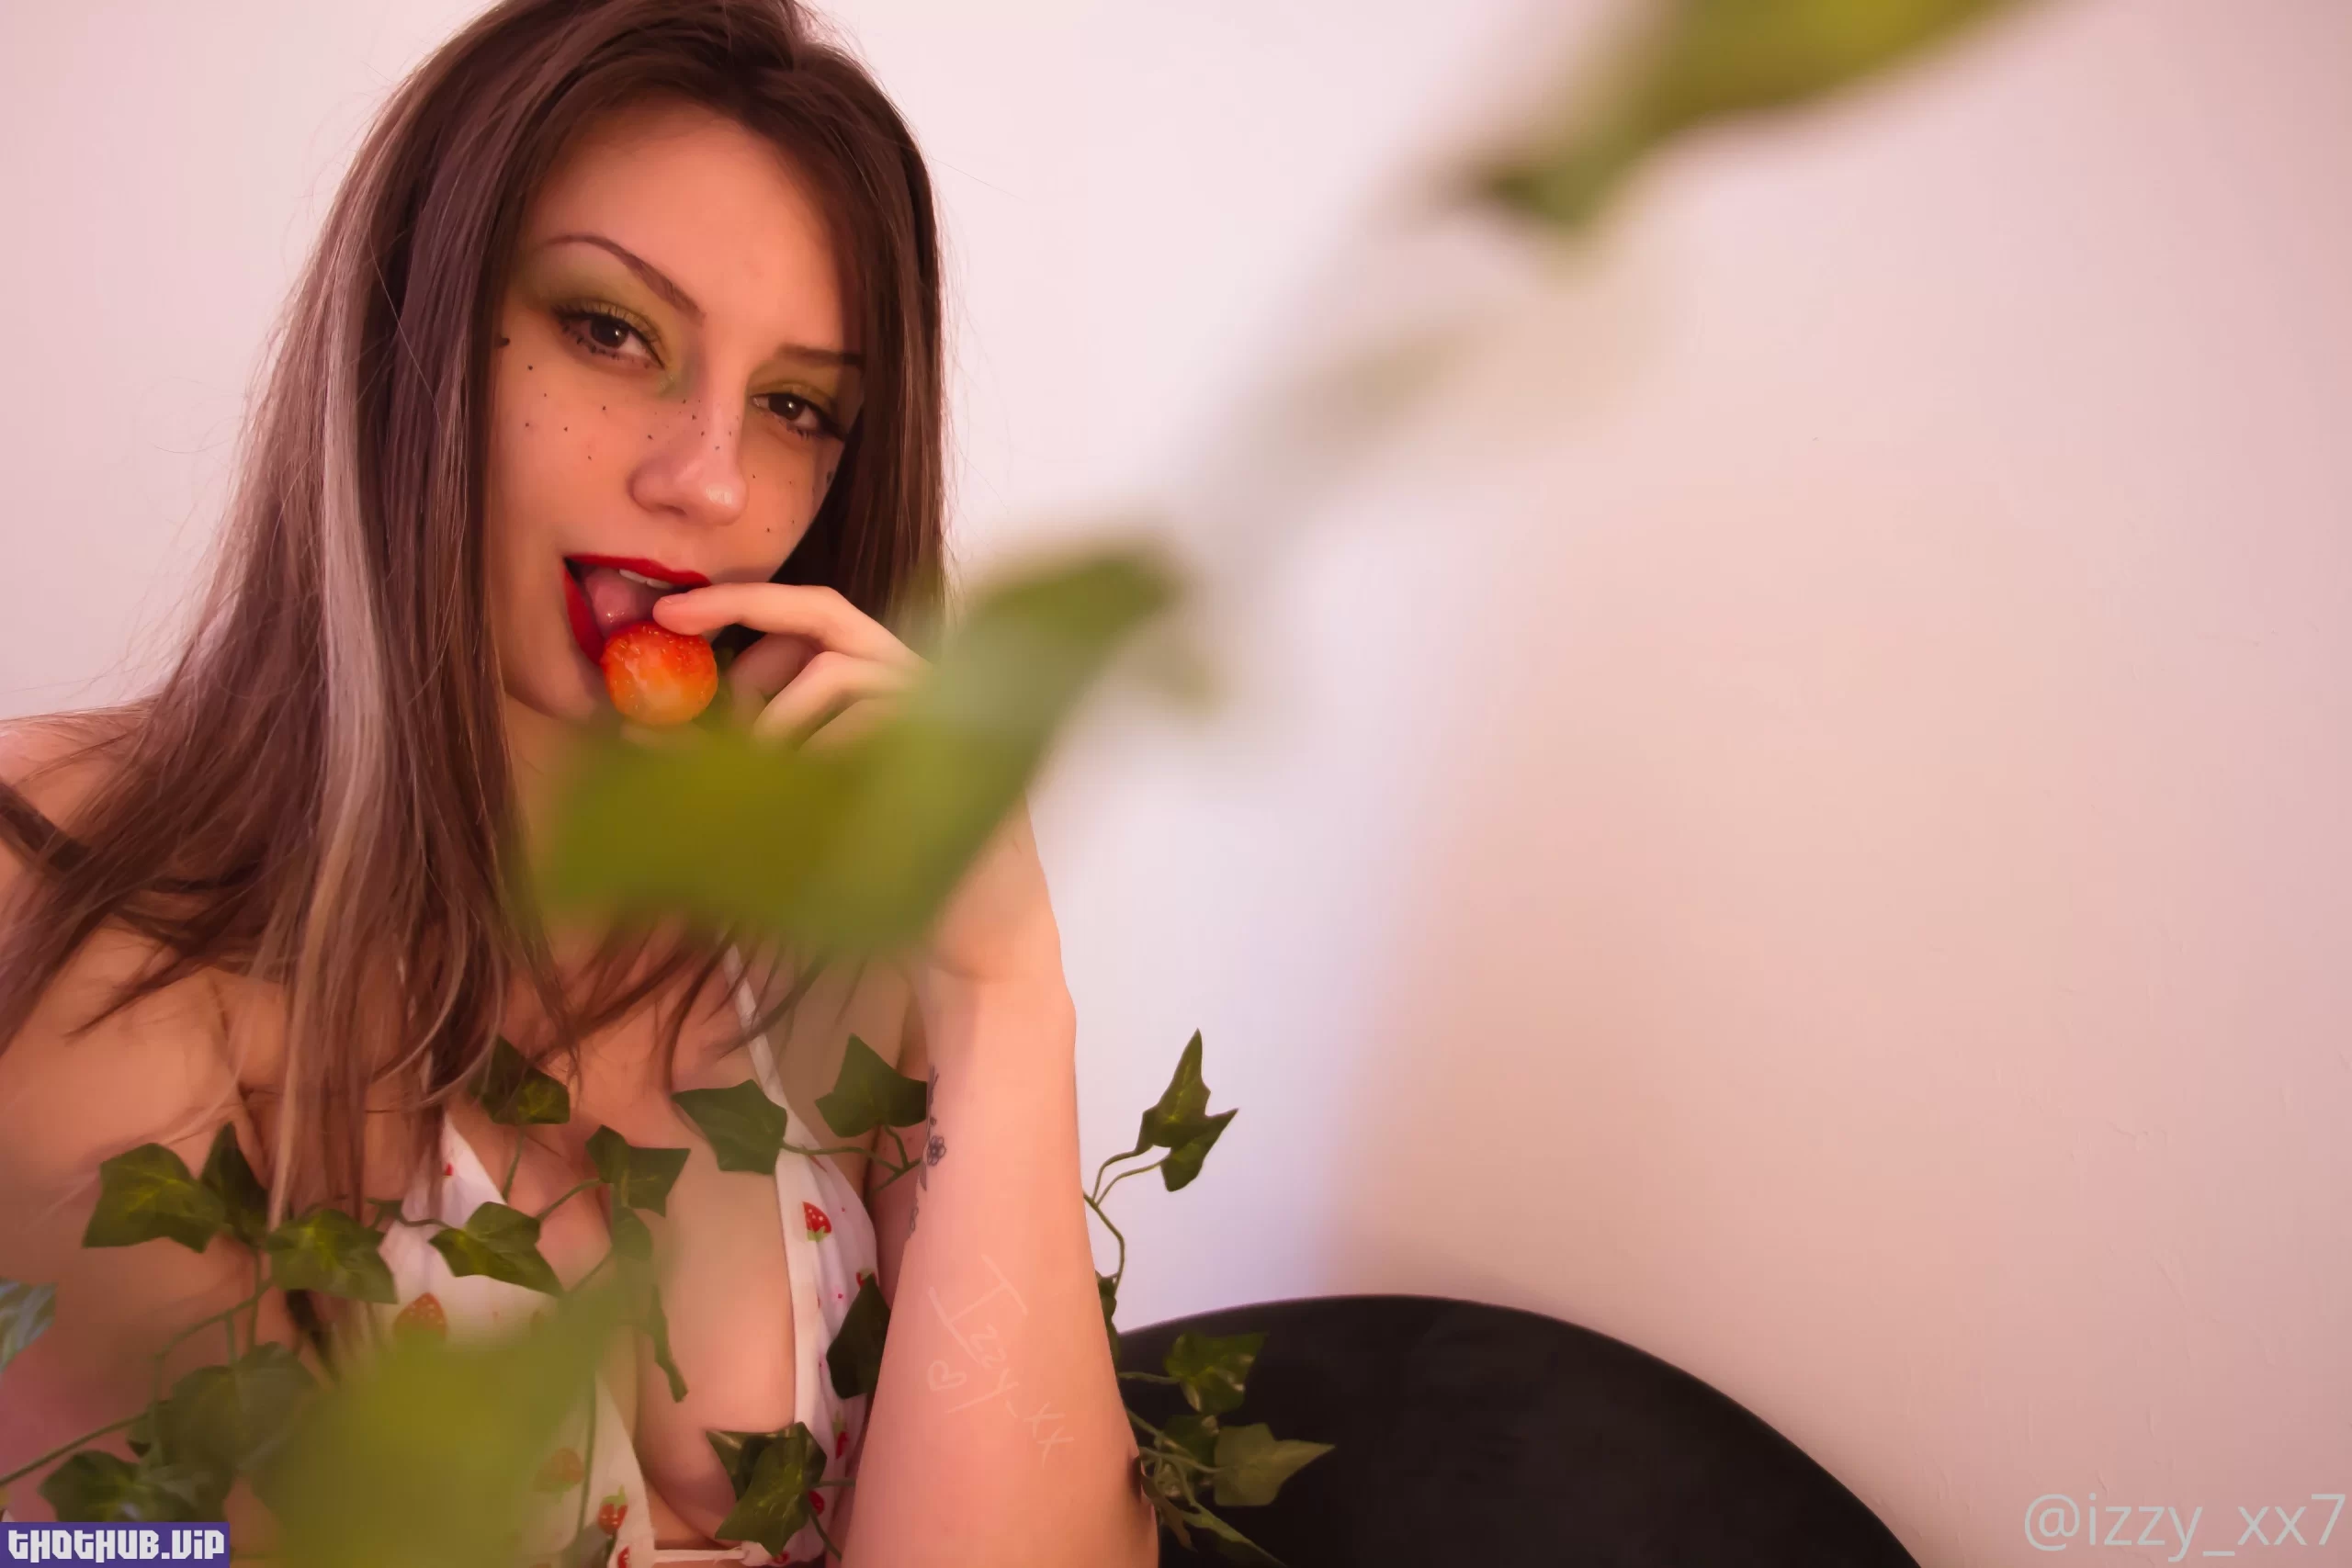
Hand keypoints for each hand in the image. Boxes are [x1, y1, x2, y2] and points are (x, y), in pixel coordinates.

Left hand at [649, 585, 1065, 994]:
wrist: (973, 913)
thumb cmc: (877, 851)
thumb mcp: (796, 792)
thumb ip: (740, 754)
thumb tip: (645, 733)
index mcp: (873, 669)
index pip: (804, 609)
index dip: (736, 601)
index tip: (667, 614)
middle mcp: (909, 669)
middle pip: (819, 618)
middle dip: (748, 652)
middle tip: (697, 700)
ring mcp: (935, 700)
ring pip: (833, 675)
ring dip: (778, 725)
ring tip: (760, 782)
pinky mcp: (949, 739)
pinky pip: (866, 725)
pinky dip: (822, 759)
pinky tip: (811, 801)